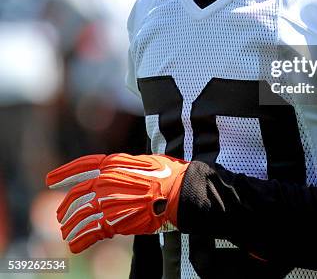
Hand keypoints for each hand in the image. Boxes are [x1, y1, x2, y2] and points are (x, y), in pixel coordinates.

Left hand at [46, 153, 188, 252]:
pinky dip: (80, 240)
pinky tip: (75, 245)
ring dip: (70, 227)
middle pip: (76, 195)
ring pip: (79, 216)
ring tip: (66, 233)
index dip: (64, 173)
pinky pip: (89, 233)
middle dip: (66, 207)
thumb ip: (124, 167)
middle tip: (61, 215)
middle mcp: (105, 181)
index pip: (82, 167)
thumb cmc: (166, 174)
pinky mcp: (113, 221)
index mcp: (113, 164)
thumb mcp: (142, 162)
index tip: (49, 180)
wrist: (176, 192)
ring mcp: (107, 201)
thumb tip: (116, 172)